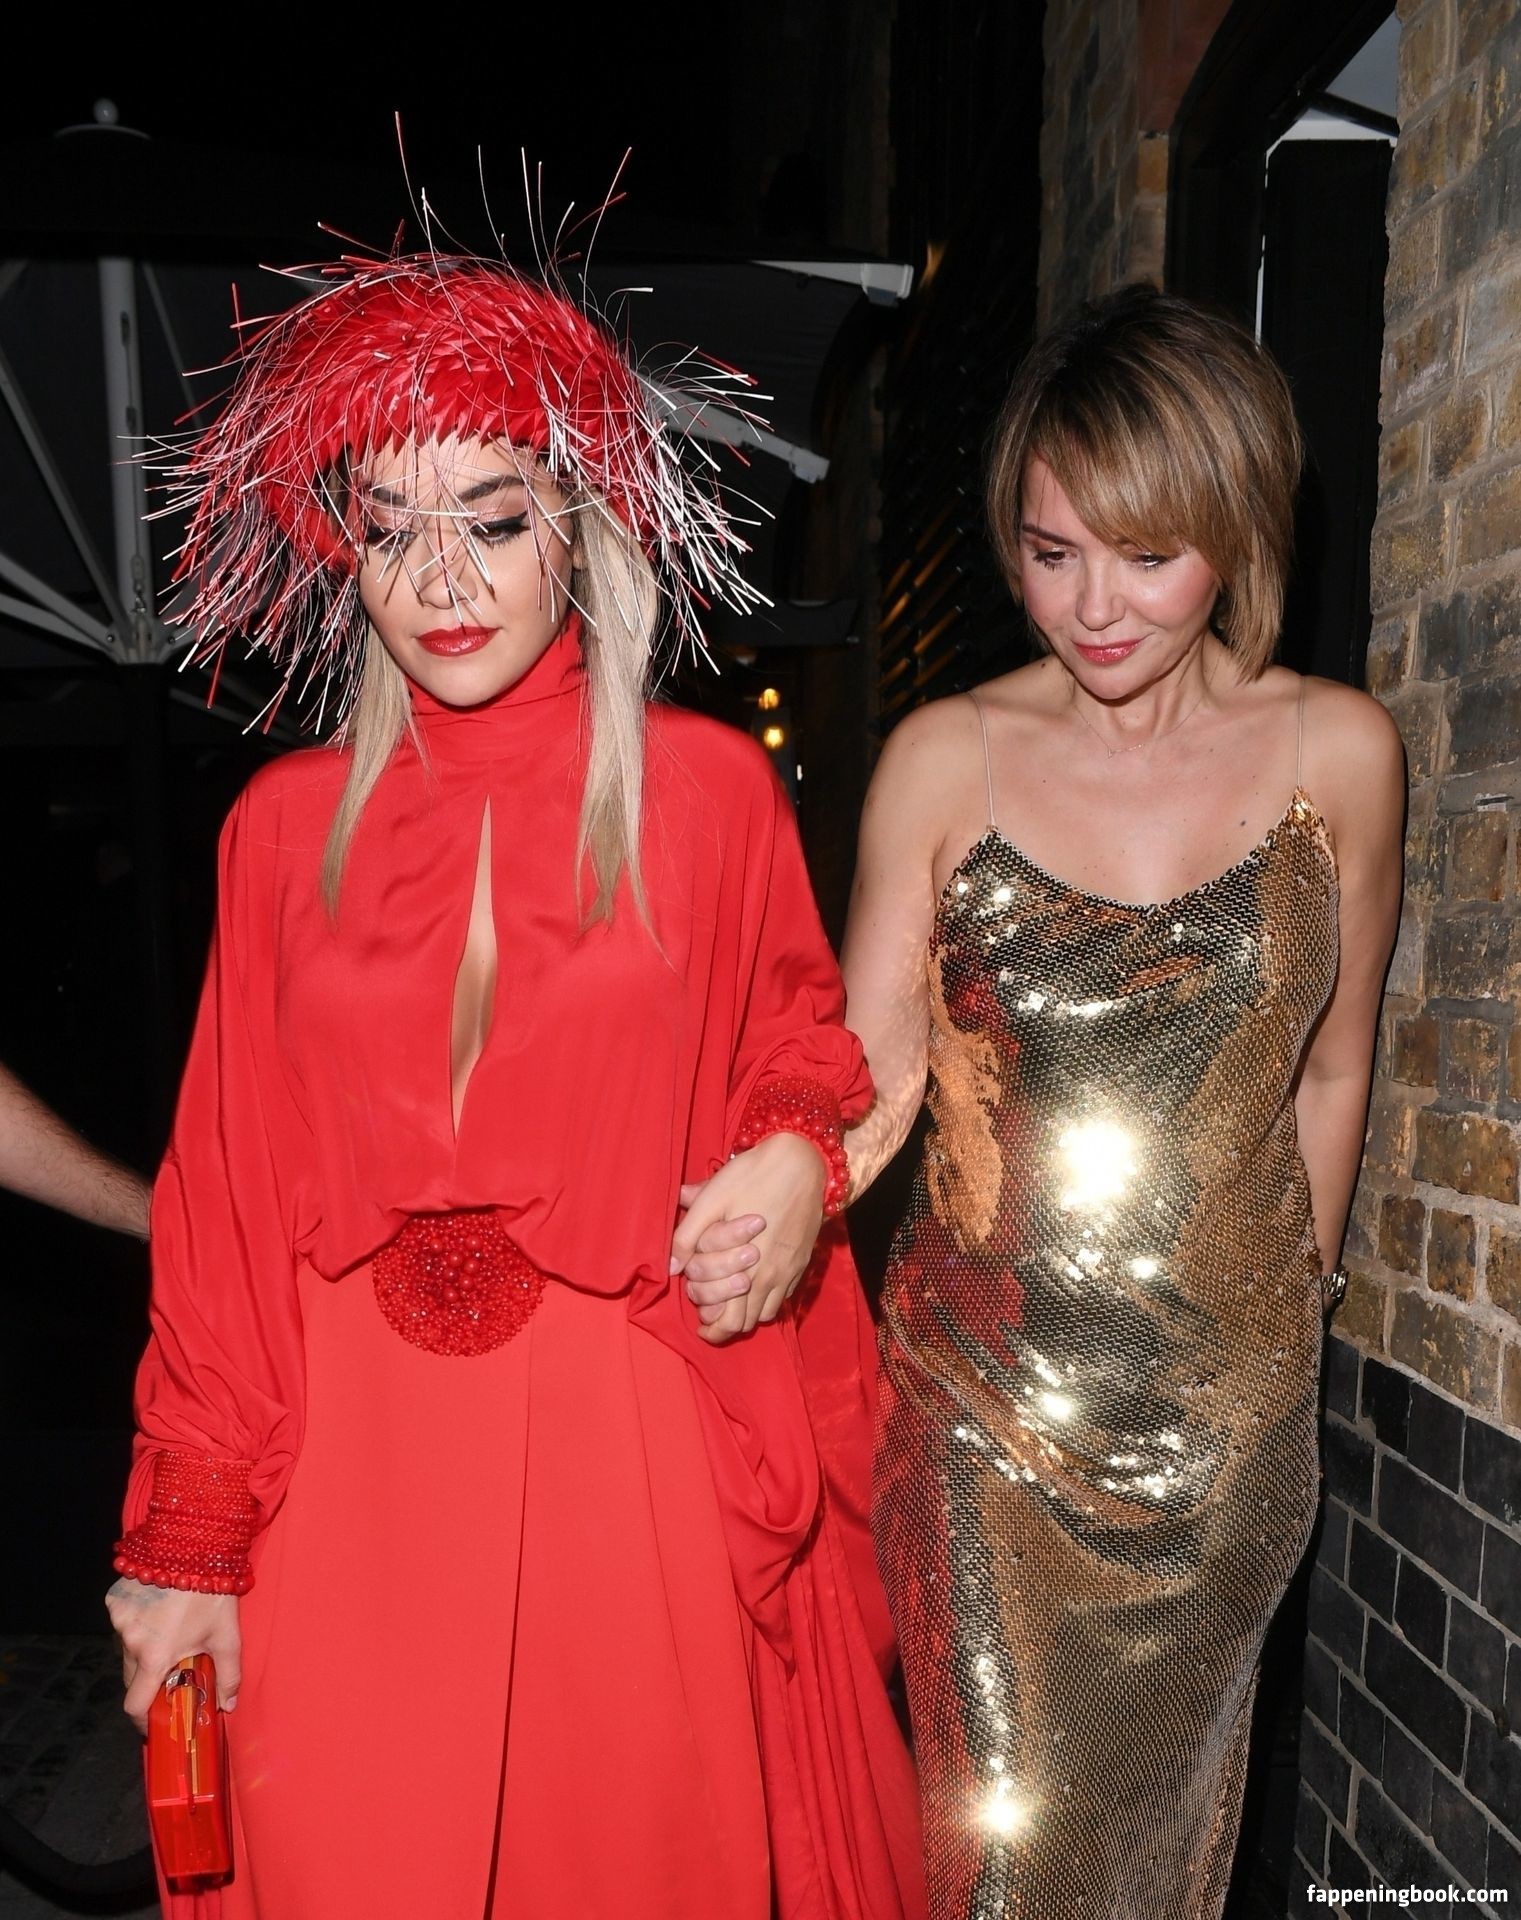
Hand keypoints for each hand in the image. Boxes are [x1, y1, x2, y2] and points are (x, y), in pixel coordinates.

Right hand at [106, 1577, 240, 1735]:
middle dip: (148, 1681)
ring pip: (126, 1649)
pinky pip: (121, 1623)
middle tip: (168, 1672)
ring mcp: (119, 1620)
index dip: (142, 1720)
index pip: (135, 1705)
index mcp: (155, 1656)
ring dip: (142, 1649)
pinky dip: (136, 1624)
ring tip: (168, 1632)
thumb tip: (228, 1706)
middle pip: (131, 1677)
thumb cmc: (213, 1594)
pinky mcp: (114, 1600)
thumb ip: (229, 1675)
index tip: (152, 1723)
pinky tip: (157, 1609)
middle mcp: (131, 1641)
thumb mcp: (228, 1636)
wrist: (194, 1545)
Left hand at [671, 1133, 825, 1344]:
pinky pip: (784, 1297)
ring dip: (746, 1312)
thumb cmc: (752, 1177)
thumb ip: (688, 1236)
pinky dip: (767, 1299)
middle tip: (711, 1315)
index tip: (701, 1321)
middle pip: (746, 1323)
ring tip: (731, 1300)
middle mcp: (770, 1276)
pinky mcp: (802, 1261)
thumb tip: (671, 1267)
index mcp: (745, 1266)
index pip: (729, 1320)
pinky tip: (755, 1283)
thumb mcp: (712, 1200)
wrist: (802, 1162)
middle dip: (726, 1325)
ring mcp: (789, 1270)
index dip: (711, 1327)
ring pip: (766, 1313)